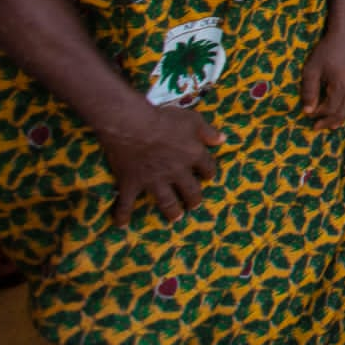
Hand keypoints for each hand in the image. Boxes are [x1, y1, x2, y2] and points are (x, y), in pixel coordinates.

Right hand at [95, 102, 222, 226]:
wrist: (133, 125)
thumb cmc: (165, 119)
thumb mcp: (193, 120)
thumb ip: (208, 132)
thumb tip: (223, 140)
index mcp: (193, 156)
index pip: (208, 168)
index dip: (209, 173)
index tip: (208, 177)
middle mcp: (177, 172)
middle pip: (191, 191)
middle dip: (194, 200)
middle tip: (194, 205)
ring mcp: (154, 181)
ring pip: (167, 202)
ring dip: (172, 211)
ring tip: (175, 217)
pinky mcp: (132, 184)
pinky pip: (127, 204)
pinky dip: (123, 215)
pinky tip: (122, 225)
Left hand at [300, 22, 344, 130]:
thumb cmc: (327, 49)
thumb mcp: (312, 69)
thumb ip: (309, 91)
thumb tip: (307, 111)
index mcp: (340, 87)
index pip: (330, 108)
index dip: (318, 115)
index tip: (308, 116)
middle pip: (343, 112)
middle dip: (329, 121)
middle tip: (317, 127)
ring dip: (343, 117)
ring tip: (334, 124)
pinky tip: (344, 106)